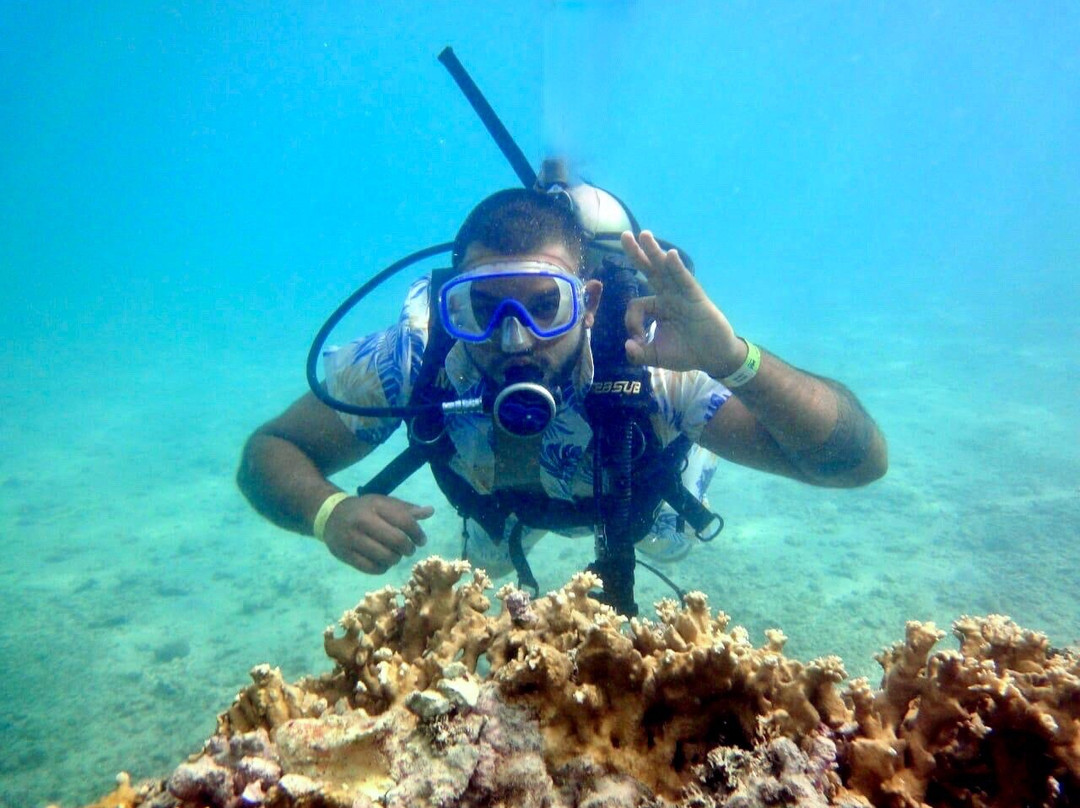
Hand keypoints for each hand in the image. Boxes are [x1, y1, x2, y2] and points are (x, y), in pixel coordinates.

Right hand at [322, 494, 433, 573]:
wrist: (329, 515)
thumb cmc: (364, 509)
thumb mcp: (383, 503)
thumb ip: (406, 509)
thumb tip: (430, 511)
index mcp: (375, 506)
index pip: (404, 521)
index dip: (417, 533)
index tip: (421, 540)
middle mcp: (362, 522)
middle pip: (396, 541)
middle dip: (408, 549)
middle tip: (409, 550)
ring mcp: (352, 539)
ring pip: (385, 557)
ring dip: (396, 559)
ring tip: (395, 555)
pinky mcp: (345, 555)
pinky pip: (372, 569)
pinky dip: (383, 568)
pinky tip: (383, 562)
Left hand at [620, 230, 744, 376]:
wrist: (713, 358)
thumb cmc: (686, 353)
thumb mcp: (656, 356)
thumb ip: (639, 354)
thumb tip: (627, 345)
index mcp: (657, 307)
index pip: (636, 304)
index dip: (631, 321)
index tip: (637, 339)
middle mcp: (668, 296)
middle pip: (649, 271)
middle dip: (636, 254)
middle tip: (624, 235)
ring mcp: (682, 295)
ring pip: (665, 270)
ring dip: (654, 252)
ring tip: (643, 234)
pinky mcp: (696, 298)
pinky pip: (684, 281)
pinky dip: (677, 268)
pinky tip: (670, 255)